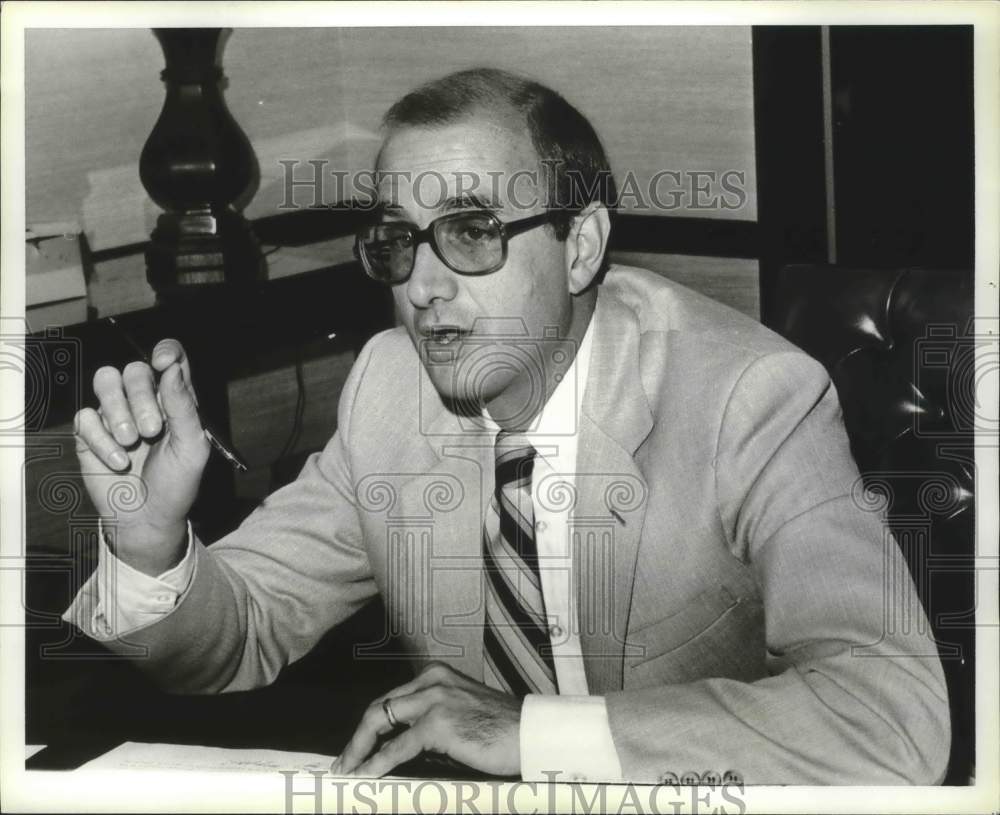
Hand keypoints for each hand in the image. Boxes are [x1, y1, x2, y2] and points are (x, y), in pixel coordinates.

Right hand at [73, 339, 209, 575]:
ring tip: (132, 442)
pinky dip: (102, 440)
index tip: (162, 363)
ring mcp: (115, 413)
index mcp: (175, 399)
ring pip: (105, 380)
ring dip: (119, 412)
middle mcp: (144, 400)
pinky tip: (118, 462)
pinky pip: (86, 416)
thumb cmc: (177, 483)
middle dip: (142, 398)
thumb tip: (172, 368)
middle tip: (152, 430)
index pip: (170, 358)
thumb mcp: (192, 447)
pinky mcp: (90, 432)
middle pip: (135, 369)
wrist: (148, 518)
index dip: (166, 351)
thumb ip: (184, 407)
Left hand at [331, 662, 521, 777]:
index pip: (391, 698)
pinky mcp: (437, 724)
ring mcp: (433, 700)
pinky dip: (376, 763)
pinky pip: (396, 747)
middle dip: (357, 736)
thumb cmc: (502, 729)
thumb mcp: (461, 711)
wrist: (530, 734)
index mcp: (436, 676)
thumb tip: (401, 744)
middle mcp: (431, 681)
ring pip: (380, 721)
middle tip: (344, 760)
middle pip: (379, 707)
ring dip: (358, 749)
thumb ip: (433, 718)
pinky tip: (365, 775)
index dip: (370, 723)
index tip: (357, 743)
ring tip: (347, 769)